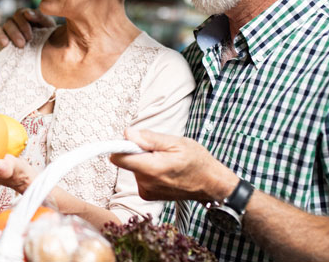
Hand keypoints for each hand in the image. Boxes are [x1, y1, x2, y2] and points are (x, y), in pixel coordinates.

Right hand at [0, 8, 54, 47]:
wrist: (48, 46)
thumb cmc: (47, 32)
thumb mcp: (48, 24)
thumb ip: (40, 16)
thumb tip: (27, 14)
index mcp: (24, 14)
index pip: (19, 14)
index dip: (23, 25)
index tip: (30, 37)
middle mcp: (13, 21)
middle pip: (9, 23)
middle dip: (14, 34)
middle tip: (22, 45)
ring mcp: (6, 30)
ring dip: (1, 36)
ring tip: (5, 45)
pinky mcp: (1, 39)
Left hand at [110, 129, 239, 202]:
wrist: (210, 184)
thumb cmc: (197, 161)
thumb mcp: (176, 142)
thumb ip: (149, 138)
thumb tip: (127, 134)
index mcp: (151, 169)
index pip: (118, 157)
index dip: (121, 145)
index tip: (130, 140)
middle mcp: (145, 183)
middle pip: (127, 160)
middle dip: (138, 151)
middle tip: (159, 149)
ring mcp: (146, 191)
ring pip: (133, 167)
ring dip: (145, 161)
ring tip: (165, 160)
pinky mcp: (147, 195)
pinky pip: (139, 176)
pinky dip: (148, 170)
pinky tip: (164, 170)